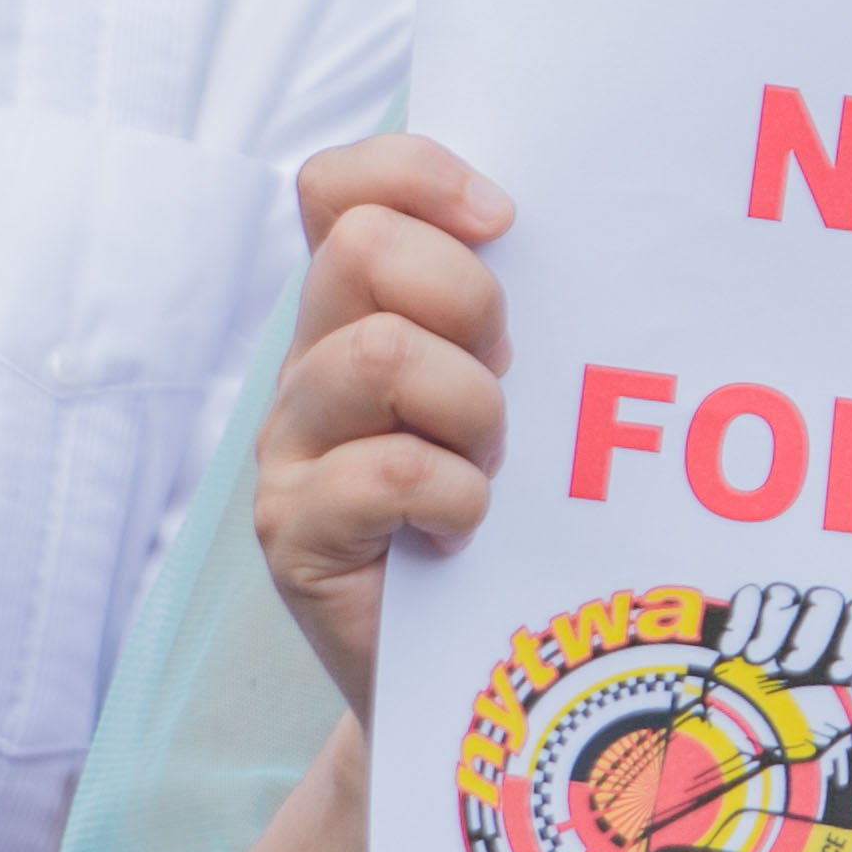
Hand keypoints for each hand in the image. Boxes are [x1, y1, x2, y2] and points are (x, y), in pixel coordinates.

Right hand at [260, 136, 512, 710]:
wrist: (465, 677)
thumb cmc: (507, 518)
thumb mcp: (514, 393)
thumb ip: (509, 314)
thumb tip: (563, 234)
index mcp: (359, 311)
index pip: (341, 187)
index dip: (417, 173)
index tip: (504, 220)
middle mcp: (308, 363)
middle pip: (363, 248)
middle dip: (466, 299)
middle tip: (507, 377)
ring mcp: (288, 446)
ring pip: (378, 354)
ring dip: (470, 408)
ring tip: (491, 465)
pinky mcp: (291, 529)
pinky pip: (385, 470)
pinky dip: (454, 495)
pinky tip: (465, 529)